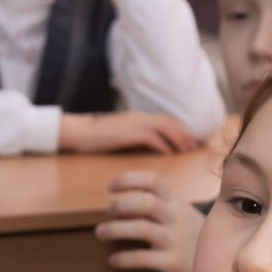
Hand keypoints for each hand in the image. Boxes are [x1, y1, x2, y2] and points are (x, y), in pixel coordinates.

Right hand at [59, 111, 194, 155]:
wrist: (77, 132)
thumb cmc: (97, 138)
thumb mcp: (121, 136)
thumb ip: (137, 138)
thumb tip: (152, 149)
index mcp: (138, 117)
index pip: (166, 119)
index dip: (180, 129)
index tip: (190, 141)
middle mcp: (138, 117)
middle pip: (169, 121)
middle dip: (184, 134)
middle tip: (194, 147)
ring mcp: (132, 124)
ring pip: (163, 127)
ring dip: (177, 139)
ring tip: (186, 151)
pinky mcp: (126, 133)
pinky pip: (149, 137)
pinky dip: (161, 144)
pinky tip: (168, 153)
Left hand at [97, 170, 206, 271]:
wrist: (222, 267)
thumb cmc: (194, 240)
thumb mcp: (184, 216)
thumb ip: (160, 207)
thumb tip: (121, 204)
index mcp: (177, 203)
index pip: (153, 182)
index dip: (129, 180)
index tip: (110, 187)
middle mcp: (177, 218)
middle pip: (146, 203)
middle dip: (121, 204)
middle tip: (108, 212)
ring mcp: (175, 240)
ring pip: (142, 229)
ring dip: (116, 229)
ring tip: (100, 233)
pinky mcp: (172, 263)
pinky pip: (143, 258)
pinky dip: (124, 258)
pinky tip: (113, 261)